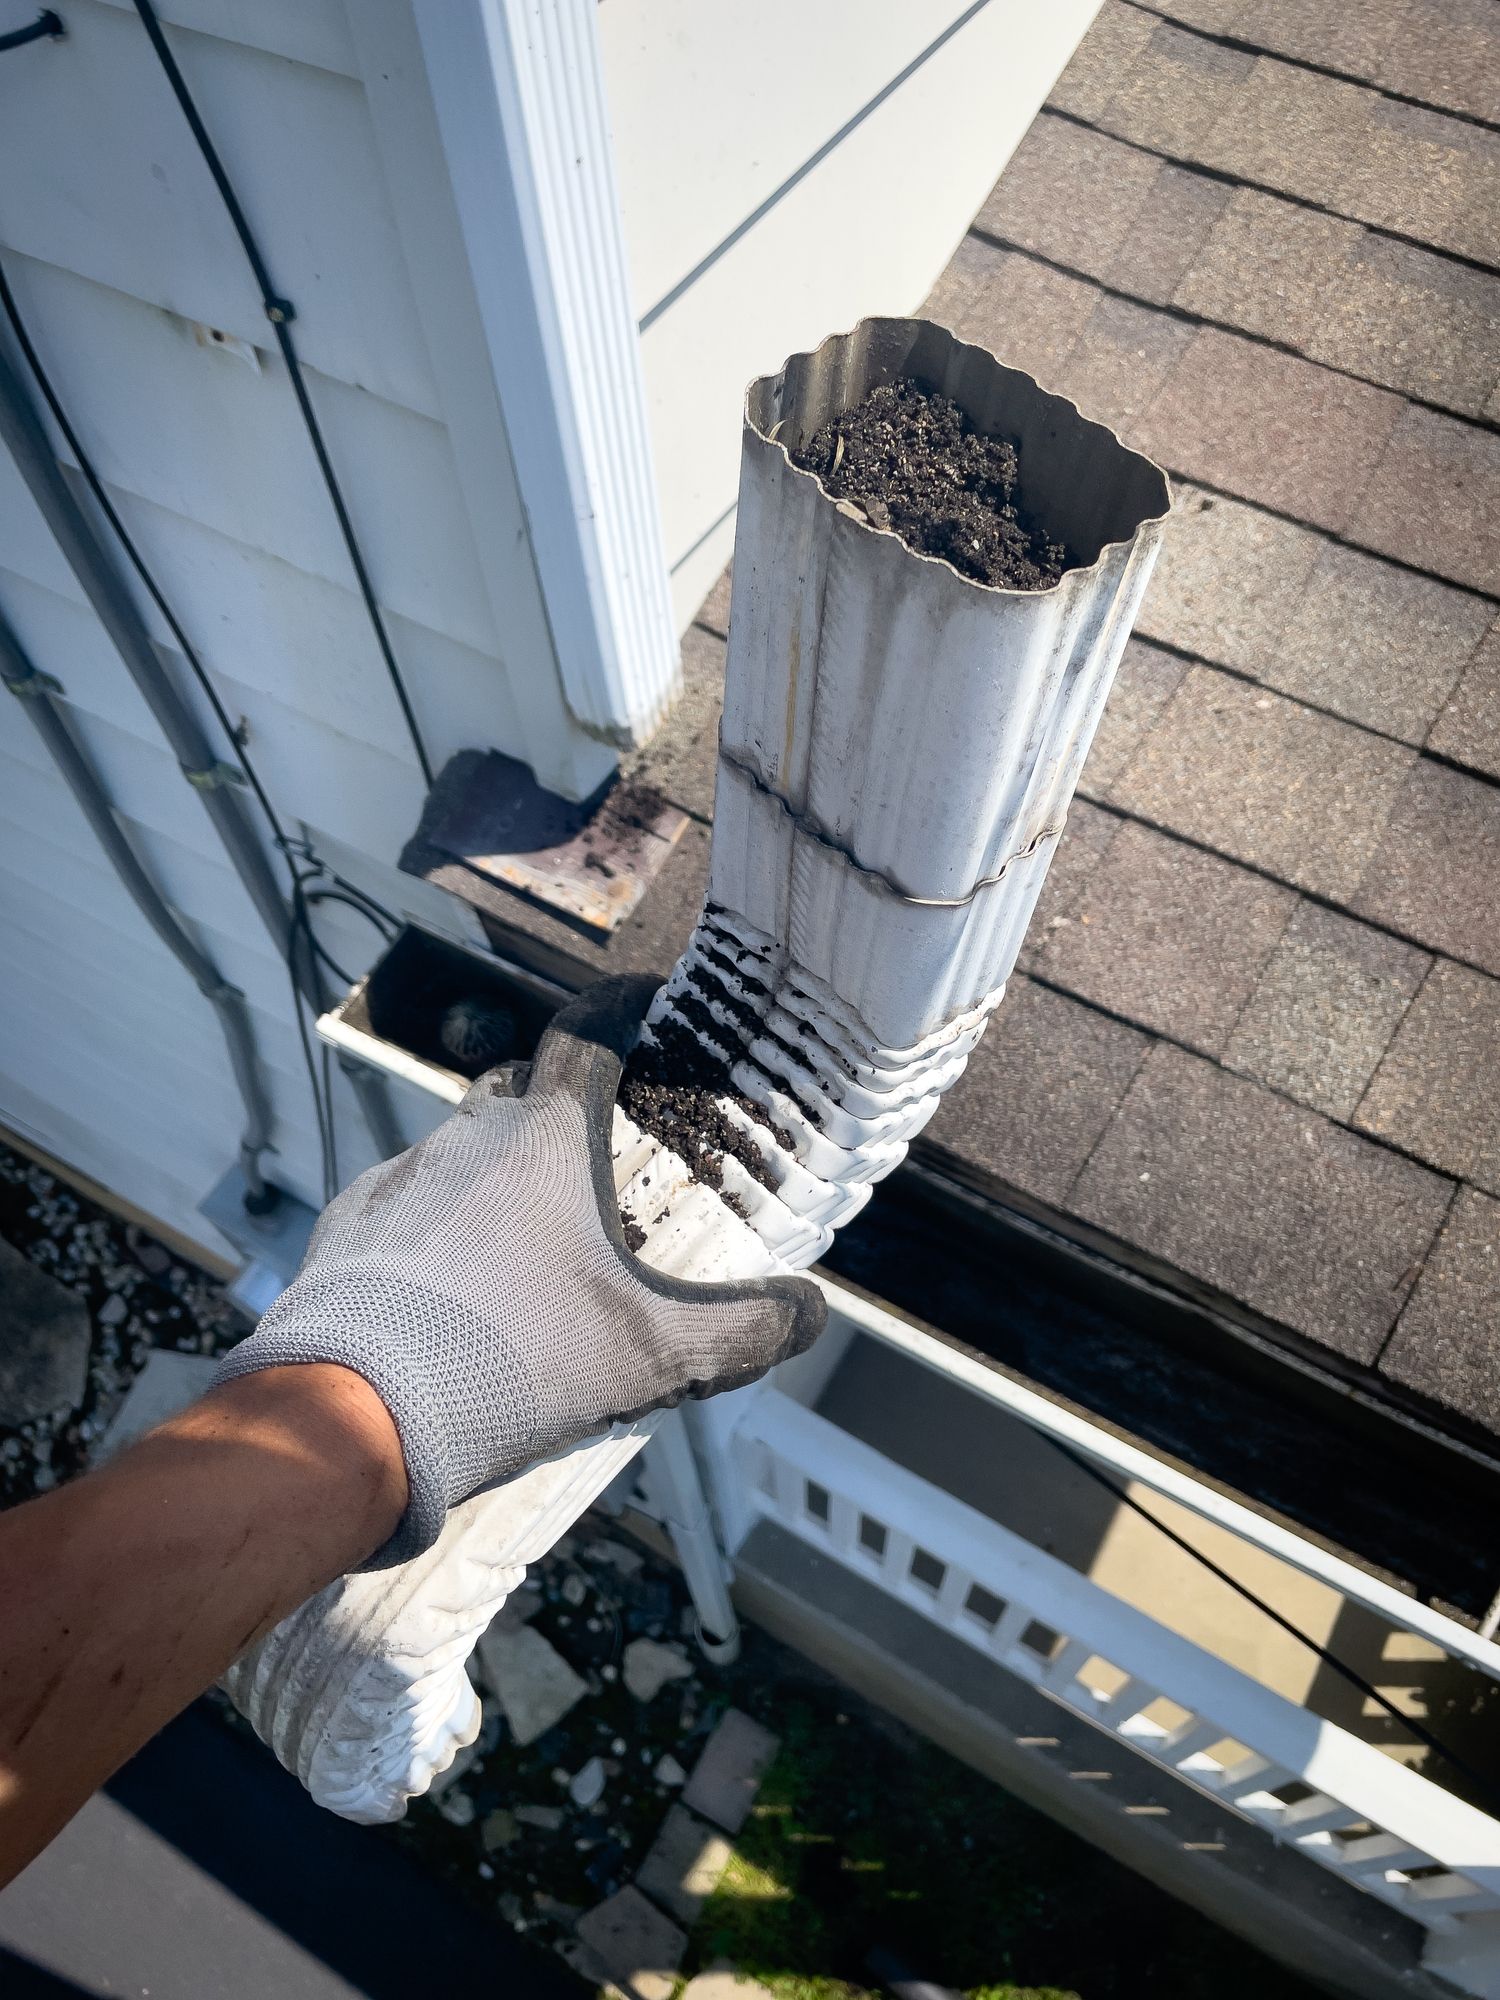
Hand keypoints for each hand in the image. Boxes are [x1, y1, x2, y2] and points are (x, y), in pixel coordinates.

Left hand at [213, 975, 824, 1566]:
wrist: (355, 1413)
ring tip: (519, 1262)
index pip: (586, 1035)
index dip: (619, 1009)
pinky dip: (432, 1233)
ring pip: (455, 1154)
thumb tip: (810, 1314)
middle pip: (518, 1093)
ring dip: (491, 1185)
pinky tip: (448, 1297)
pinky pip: (400, 1208)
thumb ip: (741, 1331)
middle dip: (555, 1116)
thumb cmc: (517, 1360)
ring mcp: (394, 1178)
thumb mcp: (651, 1355)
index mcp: (543, 1139)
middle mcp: (463, 1137)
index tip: (643, 999)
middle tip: (590, 1178)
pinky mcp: (342, 1228)